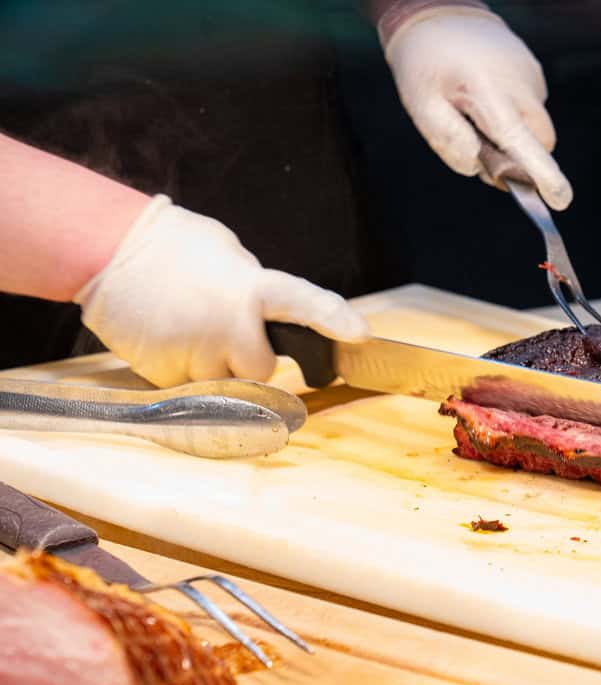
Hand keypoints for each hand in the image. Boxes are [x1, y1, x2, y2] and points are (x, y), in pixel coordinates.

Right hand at [73, 195, 369, 387]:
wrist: (108, 251)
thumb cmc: (173, 247)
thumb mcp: (229, 255)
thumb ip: (258, 289)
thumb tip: (274, 315)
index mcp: (250, 288)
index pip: (303, 304)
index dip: (334, 319)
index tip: (361, 335)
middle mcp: (228, 325)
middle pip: (262, 368)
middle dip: (249, 356)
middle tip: (223, 326)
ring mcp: (196, 352)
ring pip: (225, 384)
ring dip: (214, 365)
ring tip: (187, 326)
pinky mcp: (165, 373)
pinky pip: (191, 389)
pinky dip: (184, 371)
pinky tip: (168, 338)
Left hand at [382, 7, 572, 209]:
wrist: (437, 13)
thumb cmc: (425, 63)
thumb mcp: (420, 105)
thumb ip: (449, 142)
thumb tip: (478, 167)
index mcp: (487, 94)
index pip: (522, 142)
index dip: (541, 175)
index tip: (559, 199)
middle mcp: (517, 84)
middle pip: (539, 142)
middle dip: (521, 157)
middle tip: (483, 150)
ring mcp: (529, 75)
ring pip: (534, 125)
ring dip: (513, 132)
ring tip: (477, 111)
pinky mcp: (532, 69)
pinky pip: (530, 105)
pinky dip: (513, 111)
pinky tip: (486, 94)